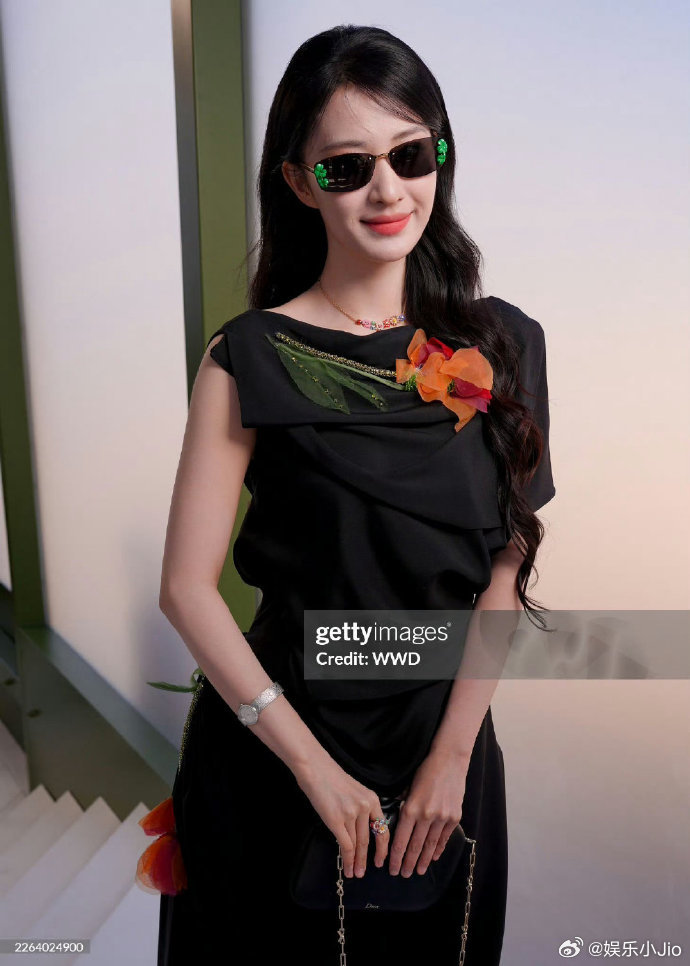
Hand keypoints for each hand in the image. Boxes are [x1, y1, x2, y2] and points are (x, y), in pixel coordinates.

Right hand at [293, 756, 388, 878]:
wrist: (316, 769)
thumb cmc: (331, 777)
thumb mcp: (355, 791)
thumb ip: (361, 809)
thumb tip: (361, 831)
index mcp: (372, 799)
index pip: (382, 828)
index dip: (383, 847)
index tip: (381, 859)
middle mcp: (365, 807)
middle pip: (368, 840)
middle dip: (367, 859)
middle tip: (366, 871)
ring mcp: (351, 814)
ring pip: (356, 845)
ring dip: (356, 861)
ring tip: (355, 872)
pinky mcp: (336, 820)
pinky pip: (345, 845)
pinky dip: (347, 859)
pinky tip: (347, 867)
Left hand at [380, 751, 468, 876]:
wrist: (449, 760)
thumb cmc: (425, 770)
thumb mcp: (408, 787)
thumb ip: (403, 806)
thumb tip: (396, 821)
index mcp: (410, 808)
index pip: (401, 840)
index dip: (395, 856)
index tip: (391, 868)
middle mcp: (426, 816)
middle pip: (415, 846)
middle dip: (407, 863)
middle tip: (402, 875)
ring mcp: (442, 817)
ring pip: (430, 846)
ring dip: (423, 861)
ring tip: (418, 871)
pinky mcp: (454, 817)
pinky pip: (444, 838)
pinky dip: (438, 849)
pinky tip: (433, 857)